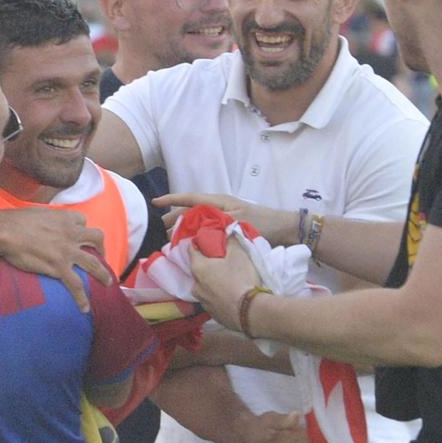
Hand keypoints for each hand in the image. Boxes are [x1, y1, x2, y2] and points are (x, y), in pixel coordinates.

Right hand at [0, 205, 108, 310]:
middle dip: (102, 247)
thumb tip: (47, 222)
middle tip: (101, 255)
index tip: (79, 234)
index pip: (82, 221)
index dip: (81, 228)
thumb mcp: (39, 212)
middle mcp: (72, 234)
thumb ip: (49, 218)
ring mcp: (68, 252)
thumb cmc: (17, 220)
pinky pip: (76, 285)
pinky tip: (84, 308)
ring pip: (93, 263)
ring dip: (103, 274)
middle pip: (97, 238)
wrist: (7, 232)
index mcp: (66, 219)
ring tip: (108, 282)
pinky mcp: (59, 267)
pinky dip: (81, 298)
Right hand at [154, 192, 294, 244]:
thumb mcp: (238, 223)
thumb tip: (193, 231)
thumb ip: (216, 225)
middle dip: (174, 219)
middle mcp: (219, 207)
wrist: (286, 230)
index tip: (154, 203)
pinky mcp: (229, 227)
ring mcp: (224, 217)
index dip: (171, 200)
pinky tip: (191, 244)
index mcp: (219, 202)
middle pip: (191, 211)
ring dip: (184, 228)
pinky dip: (196, 234)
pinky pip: (206, 228)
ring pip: (198, 220)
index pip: (189, 198)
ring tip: (171, 240)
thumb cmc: (264, 224)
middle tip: (160, 232)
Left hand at [188, 239, 259, 324]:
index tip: (205, 240)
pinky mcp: (212, 314)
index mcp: (199, 268)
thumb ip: (231, 240)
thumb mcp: (239, 254)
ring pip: (205, 288)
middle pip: (199, 270)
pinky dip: (218, 297)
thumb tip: (228, 232)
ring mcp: (203, 302)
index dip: (198, 243)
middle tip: (220, 262)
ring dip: (212, 283)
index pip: (191, 250)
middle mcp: (196, 286)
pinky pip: (213, 301)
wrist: (250, 312)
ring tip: (226, 281)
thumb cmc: (241, 279)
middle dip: (208, 265)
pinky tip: (229, 296)